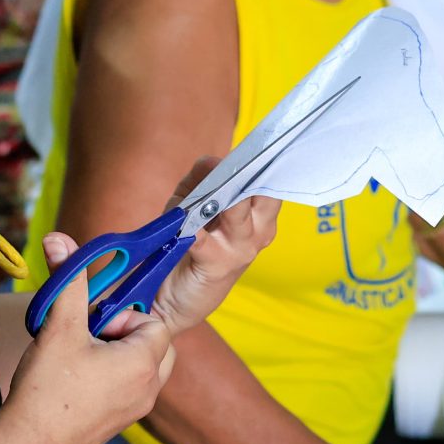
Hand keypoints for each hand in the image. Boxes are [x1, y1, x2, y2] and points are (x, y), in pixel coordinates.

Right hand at [5, 233, 175, 443]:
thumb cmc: (46, 392)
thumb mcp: (60, 327)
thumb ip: (67, 281)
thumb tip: (60, 241)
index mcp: (142, 364)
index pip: (154, 321)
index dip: (125, 313)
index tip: (97, 318)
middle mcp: (148, 388)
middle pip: (155, 342)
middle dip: (126, 330)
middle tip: (93, 333)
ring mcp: (136, 408)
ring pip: (143, 364)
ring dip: (119, 351)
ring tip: (83, 352)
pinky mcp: (120, 421)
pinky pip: (131, 386)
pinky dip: (113, 373)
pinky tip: (78, 374)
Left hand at [151, 157, 280, 334]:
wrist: (174, 298)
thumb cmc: (189, 243)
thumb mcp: (194, 202)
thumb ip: (202, 177)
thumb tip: (211, 160)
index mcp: (260, 214)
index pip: (270, 180)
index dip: (262, 161)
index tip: (256, 145)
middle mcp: (258, 230)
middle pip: (263, 193)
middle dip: (246, 175)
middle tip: (232, 164)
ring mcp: (241, 248)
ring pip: (238, 212)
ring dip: (220, 199)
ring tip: (208, 192)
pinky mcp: (218, 265)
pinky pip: (205, 240)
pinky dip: (195, 230)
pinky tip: (188, 228)